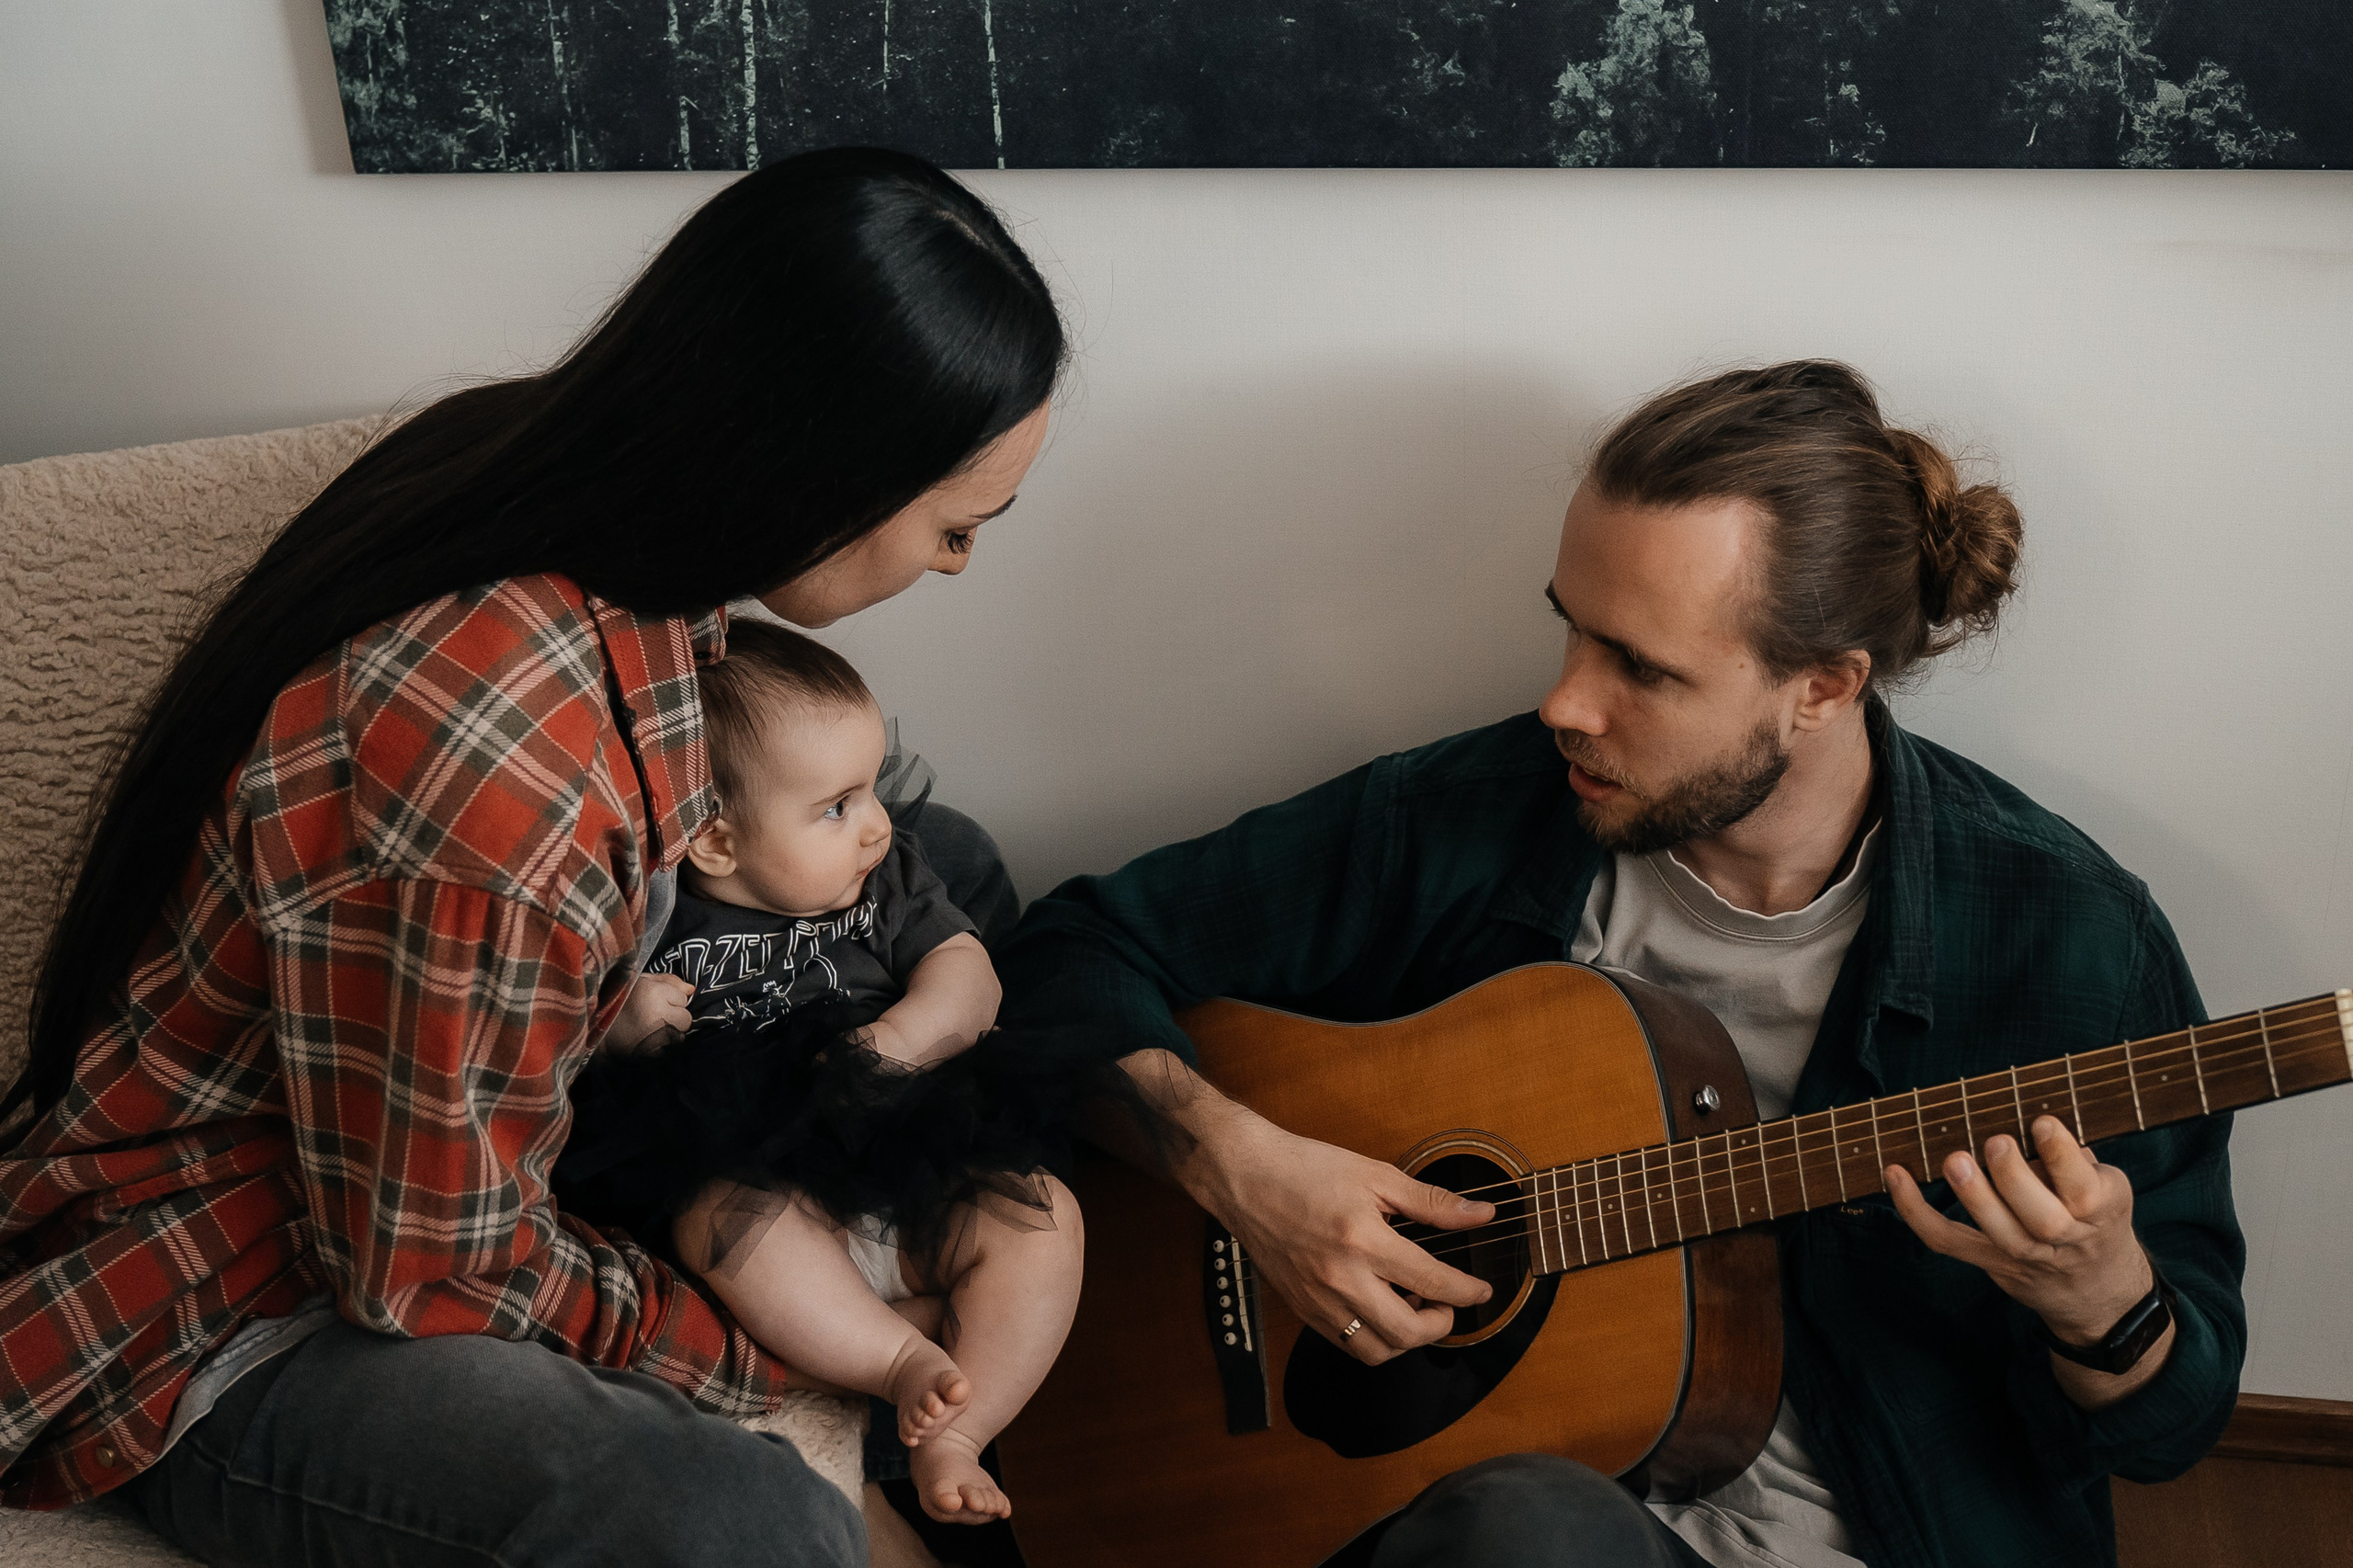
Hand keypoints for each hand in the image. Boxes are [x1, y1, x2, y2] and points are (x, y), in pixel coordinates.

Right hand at [606, 973, 694, 1052]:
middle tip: (653, 1017)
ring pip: (681, 1033)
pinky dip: (665, 1046)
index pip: (683, 997)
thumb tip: (692, 989)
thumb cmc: (617, 1002)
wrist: (595, 1033)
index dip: (671, 999)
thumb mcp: (639, 982)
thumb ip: (667, 981)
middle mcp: (658, 1013)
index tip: (654, 1002)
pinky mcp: (653, 1054)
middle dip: (674, 1017)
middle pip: (686, 1017)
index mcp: (653, 992)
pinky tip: (649, 1041)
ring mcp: (657, 1035)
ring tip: (651, 1029)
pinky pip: (672, 1049)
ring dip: (671, 1032)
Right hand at [1199, 1117, 1494, 1365]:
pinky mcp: (1301, 1308)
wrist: (1243, 1176)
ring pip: (1375, 1351)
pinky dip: (1373, 1339)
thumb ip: (1432, 1203)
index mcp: (1363, 1239)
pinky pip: (1346, 1344)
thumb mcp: (1376, 1175)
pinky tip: (1380, 1310)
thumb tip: (1482, 1214)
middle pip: (1406, 1333)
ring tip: (1414, 1309)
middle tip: (1448, 1306)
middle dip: (1440, 1326)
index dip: (1467, 1292)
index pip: (1432, 1281)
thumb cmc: (1305, 1168)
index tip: (1481, 1290)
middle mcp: (1339, 1277)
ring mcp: (1317, 1299)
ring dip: (1406, 1341)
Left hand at [1887, 1115, 2152, 1346]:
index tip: (2042, 1122)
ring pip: (1999, 1233)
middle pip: (2044, 1219)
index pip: (2084, 1188)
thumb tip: (2023, 1114)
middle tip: (1996, 1142)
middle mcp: (2067, 1237)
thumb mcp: (2103, 1183)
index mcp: (2101, 1208)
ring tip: (1954, 1160)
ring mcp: (2026, 1255)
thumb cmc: (2094, 1215)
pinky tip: (1895, 1175)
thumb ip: (2070, 1157)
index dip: (2063, 1157)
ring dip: (1973, 1196)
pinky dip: (1915, 1210)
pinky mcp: (1989, 1262)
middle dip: (2015, 1179)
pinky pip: (1946, 1239)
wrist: (2095, 1287)